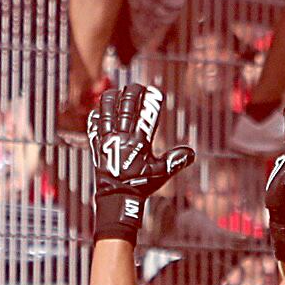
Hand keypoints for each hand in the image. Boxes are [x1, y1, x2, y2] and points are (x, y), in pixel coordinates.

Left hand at [86, 79, 194, 242]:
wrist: (117, 198)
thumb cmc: (141, 185)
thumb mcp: (161, 173)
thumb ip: (175, 161)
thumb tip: (190, 152)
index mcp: (139, 142)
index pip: (147, 115)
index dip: (152, 101)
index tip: (156, 91)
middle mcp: (122, 138)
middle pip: (126, 107)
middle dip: (132, 93)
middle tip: (137, 87)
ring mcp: (107, 140)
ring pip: (107, 112)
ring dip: (111, 99)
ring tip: (115, 91)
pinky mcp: (96, 146)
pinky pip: (93, 127)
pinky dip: (95, 117)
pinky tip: (98, 111)